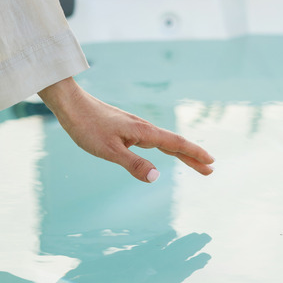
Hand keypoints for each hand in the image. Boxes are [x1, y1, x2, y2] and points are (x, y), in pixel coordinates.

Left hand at [38, 78, 214, 182]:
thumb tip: (156, 177)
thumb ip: (132, 164)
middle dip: (192, 156)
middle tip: (210, 169)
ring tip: (192, 162)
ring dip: (180, 152)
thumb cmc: (87, 127)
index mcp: (143, 132)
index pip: (176, 144)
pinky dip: (165, 146)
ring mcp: (134, 126)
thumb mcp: (109, 151)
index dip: (194, 154)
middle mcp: (143, 127)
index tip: (211, 162)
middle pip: (174, 143)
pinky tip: (161, 148)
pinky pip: (152, 139)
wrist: (71, 105)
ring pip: (163, 140)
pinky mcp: (125, 127)